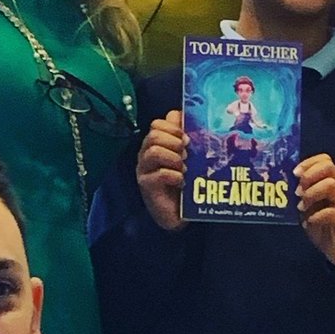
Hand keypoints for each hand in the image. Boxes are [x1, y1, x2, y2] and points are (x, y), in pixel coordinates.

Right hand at [136, 111, 187, 231]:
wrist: (180, 214)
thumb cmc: (185, 183)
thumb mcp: (190, 159)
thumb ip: (188, 140)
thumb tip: (190, 119)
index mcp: (156, 144)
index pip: (157, 124)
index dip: (172, 127)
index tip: (187, 138)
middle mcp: (147, 154)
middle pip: (153, 135)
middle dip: (173, 142)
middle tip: (187, 153)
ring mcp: (144, 169)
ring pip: (153, 152)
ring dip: (173, 158)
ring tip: (185, 168)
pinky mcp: (146, 185)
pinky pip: (158, 174)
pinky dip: (173, 176)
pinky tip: (182, 181)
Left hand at [296, 154, 334, 267]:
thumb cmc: (324, 228)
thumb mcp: (308, 209)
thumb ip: (302, 195)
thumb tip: (288, 184)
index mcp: (333, 184)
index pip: (325, 160)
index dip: (309, 163)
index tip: (295, 174)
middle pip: (329, 167)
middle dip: (309, 176)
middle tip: (299, 192)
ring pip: (332, 186)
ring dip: (312, 194)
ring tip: (302, 207)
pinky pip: (334, 212)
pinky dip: (317, 216)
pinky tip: (310, 222)